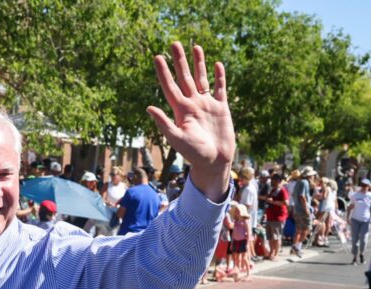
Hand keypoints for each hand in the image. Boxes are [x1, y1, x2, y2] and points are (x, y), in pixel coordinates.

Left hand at [147, 42, 234, 201]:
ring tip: (196, 47)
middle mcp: (193, 104)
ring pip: (202, 79)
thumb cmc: (194, 154)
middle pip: (185, 77)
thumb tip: (148, 107)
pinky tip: (217, 64)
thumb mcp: (177, 138)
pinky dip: (219, 77)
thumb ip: (164, 123)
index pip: (170, 86)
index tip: (157, 57)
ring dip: (199, 63)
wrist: (215, 162)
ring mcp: (207, 105)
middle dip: (180, 61)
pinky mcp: (221, 108)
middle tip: (174, 43)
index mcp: (181, 110)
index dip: (163, 72)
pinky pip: (220, 88)